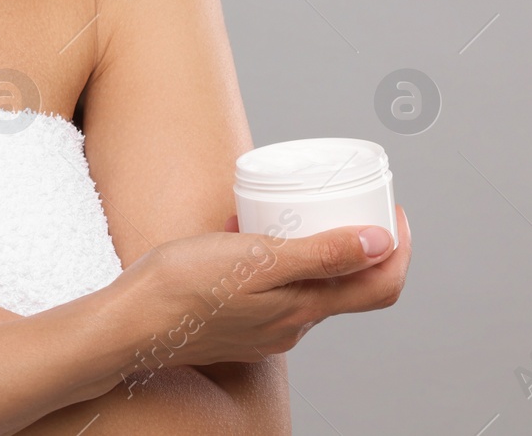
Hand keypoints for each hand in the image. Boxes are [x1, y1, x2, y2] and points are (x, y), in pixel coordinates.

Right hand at [114, 205, 411, 374]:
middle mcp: (293, 325)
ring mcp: (266, 330)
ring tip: (283, 210)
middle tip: (343, 202)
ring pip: (307, 286)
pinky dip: (274, 262)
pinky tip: (242, 236)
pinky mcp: (240, 327)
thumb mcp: (257, 258)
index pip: (381, 286)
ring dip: (309, 249)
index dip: (399, 248)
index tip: (392, 211)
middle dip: (356, 242)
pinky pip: (274, 291)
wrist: (132, 321)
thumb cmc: (186, 286)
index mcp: (304, 308)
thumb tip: (382, 243)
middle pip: (348, 284)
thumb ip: (321, 255)